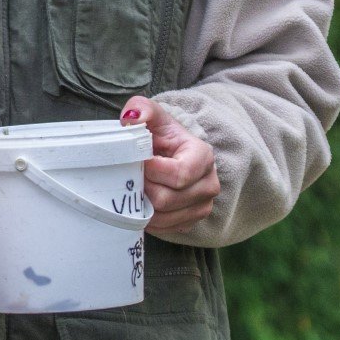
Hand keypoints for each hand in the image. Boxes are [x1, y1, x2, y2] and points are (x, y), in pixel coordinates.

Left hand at [121, 96, 220, 232]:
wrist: (172, 152)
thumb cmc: (162, 134)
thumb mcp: (153, 115)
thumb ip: (142, 109)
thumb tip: (131, 118)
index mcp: (203, 157)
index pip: (178, 175)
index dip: (150, 170)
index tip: (137, 161)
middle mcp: (209, 185)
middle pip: (167, 199)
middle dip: (142, 188)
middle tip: (131, 176)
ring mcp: (202, 206)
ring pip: (164, 217)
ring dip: (143, 205)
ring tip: (135, 188)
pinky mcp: (191, 222)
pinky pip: (164, 229)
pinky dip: (148, 219)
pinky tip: (142, 203)